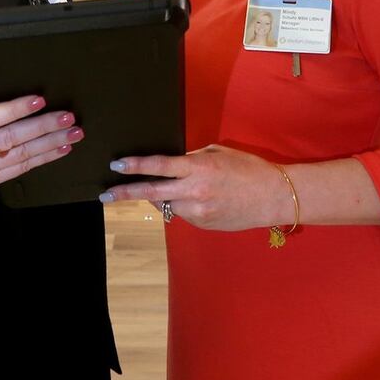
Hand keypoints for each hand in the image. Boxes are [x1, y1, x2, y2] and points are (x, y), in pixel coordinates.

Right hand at [0, 69, 83, 189]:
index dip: (14, 109)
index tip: (39, 100)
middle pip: (9, 138)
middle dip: (42, 126)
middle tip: (66, 116)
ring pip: (20, 155)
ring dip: (50, 143)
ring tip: (73, 131)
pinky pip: (21, 168)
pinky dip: (45, 157)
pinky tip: (61, 147)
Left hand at [100, 145, 291, 231]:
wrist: (273, 197)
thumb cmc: (248, 169)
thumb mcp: (218, 154)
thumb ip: (193, 159)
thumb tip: (172, 164)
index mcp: (198, 169)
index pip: (159, 166)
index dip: (135, 166)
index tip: (117, 165)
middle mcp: (194, 192)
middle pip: (151, 193)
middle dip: (125, 193)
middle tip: (105, 195)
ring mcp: (198, 212)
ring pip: (167, 205)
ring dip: (163, 196)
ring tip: (173, 189)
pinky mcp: (202, 224)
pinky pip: (183, 214)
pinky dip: (183, 205)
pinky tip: (200, 199)